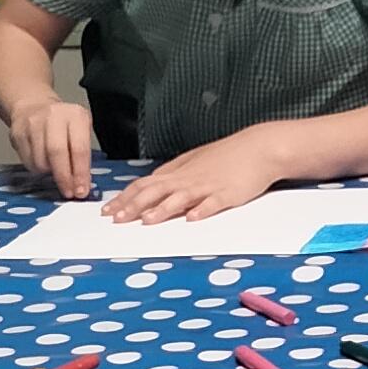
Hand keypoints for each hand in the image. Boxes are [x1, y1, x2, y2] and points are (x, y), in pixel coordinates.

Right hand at [8, 93, 95, 199]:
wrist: (33, 106)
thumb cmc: (63, 124)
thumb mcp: (80, 131)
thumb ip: (82, 155)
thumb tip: (82, 183)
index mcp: (75, 115)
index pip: (79, 148)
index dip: (80, 173)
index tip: (81, 191)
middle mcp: (54, 116)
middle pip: (57, 153)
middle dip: (64, 178)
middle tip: (68, 192)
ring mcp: (33, 123)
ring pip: (40, 160)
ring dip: (49, 173)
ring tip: (55, 169)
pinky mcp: (17, 133)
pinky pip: (27, 161)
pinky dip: (37, 168)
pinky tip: (42, 161)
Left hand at [106, 129, 289, 223]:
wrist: (259, 147)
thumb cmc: (227, 155)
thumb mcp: (195, 160)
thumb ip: (174, 172)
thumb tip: (152, 181)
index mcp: (179, 172)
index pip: (145, 185)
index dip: (125, 198)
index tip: (108, 210)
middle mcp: (188, 179)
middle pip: (155, 192)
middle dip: (134, 206)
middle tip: (116, 219)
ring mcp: (208, 186)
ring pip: (180, 198)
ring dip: (162, 209)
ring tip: (146, 221)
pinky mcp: (228, 193)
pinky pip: (213, 203)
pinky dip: (202, 211)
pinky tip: (192, 219)